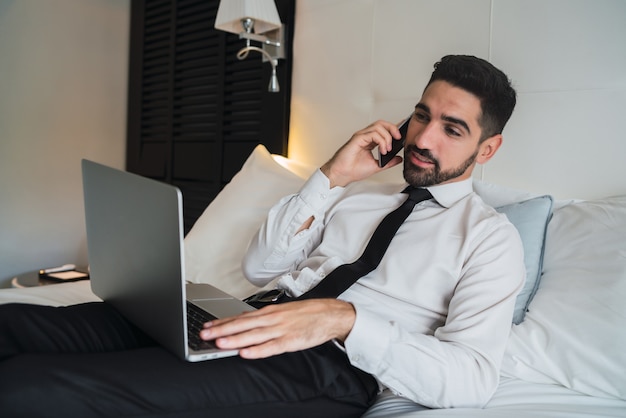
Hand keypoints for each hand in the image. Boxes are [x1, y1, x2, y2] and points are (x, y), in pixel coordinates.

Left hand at [199, 299, 355, 358]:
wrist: (330, 314)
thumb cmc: (307, 313)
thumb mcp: (282, 311)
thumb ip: (262, 317)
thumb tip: (242, 319)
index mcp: (269, 312)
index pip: (240, 318)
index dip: (222, 322)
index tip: (207, 326)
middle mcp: (272, 319)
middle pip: (242, 326)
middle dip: (222, 330)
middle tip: (204, 335)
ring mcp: (281, 330)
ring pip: (253, 336)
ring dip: (235, 339)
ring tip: (219, 343)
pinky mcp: (291, 341)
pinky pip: (271, 347)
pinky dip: (258, 350)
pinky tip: (246, 353)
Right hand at [321, 120, 403, 187]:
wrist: (342, 175)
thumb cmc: (353, 170)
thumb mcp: (377, 166)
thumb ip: (388, 162)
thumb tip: (399, 158)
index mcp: (369, 141)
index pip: (383, 129)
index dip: (394, 128)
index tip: (404, 131)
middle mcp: (365, 136)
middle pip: (382, 123)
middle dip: (393, 128)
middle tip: (399, 138)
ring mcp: (361, 136)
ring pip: (378, 126)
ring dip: (387, 136)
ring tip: (388, 149)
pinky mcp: (357, 138)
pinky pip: (373, 133)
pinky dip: (381, 140)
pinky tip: (382, 149)